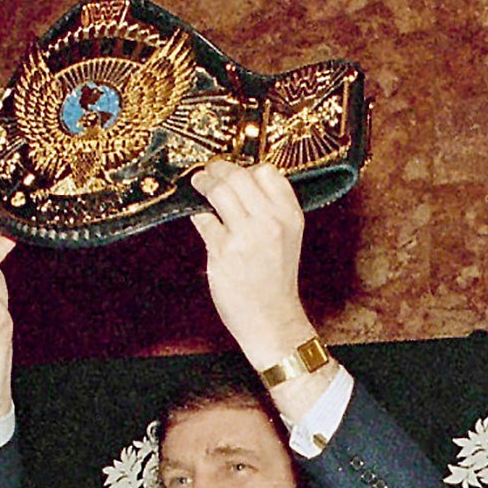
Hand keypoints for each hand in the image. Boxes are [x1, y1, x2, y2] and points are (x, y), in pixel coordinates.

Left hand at [188, 161, 315, 369]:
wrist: (272, 319)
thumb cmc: (275, 280)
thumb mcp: (287, 238)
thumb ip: (270, 211)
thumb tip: (238, 184)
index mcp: (290, 216)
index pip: (268, 173)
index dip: (248, 168)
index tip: (235, 170)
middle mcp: (271, 222)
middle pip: (239, 175)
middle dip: (219, 168)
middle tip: (209, 171)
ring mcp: (246, 235)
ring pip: (219, 191)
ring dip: (204, 183)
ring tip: (199, 183)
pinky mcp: (223, 251)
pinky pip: (204, 218)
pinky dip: (197, 212)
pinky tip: (198, 214)